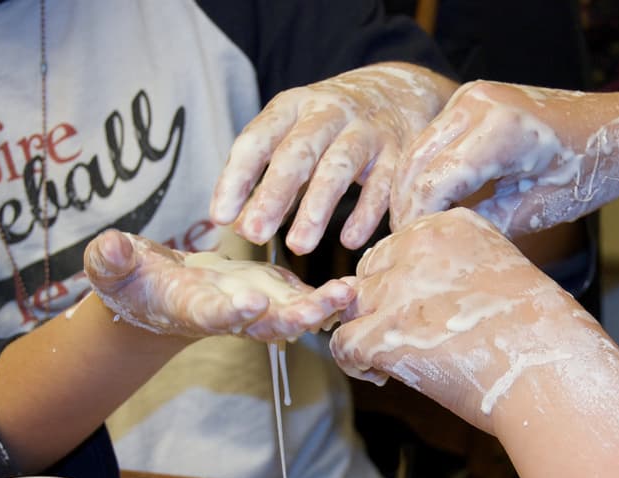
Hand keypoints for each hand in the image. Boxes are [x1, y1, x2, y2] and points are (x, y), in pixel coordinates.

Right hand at [83, 230, 353, 340]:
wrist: (159, 293)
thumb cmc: (131, 281)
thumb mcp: (114, 269)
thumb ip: (112, 260)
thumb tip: (110, 246)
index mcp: (190, 308)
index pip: (209, 313)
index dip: (227, 313)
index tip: (247, 304)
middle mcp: (229, 314)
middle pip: (264, 323)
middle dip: (293, 317)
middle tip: (322, 309)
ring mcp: (255, 307)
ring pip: (292, 313)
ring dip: (321, 307)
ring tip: (350, 293)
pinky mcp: (272, 293)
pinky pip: (305, 298)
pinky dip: (329, 296)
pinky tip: (358, 283)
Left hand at [210, 63, 455, 254]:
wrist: (398, 91)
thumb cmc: (330, 125)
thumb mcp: (295, 136)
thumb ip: (268, 179)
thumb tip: (240, 227)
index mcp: (292, 106)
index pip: (256, 140)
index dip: (235, 179)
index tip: (220, 217)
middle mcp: (328, 112)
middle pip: (296, 154)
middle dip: (273, 196)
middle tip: (254, 236)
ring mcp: (366, 130)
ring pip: (338, 168)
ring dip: (316, 208)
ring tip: (298, 246)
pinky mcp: (398, 151)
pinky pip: (381, 185)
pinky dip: (365, 214)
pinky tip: (349, 242)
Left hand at [331, 208, 585, 433]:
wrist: (553, 372)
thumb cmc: (540, 335)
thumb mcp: (501, 275)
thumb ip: (453, 273)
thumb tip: (410, 299)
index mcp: (450, 224)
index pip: (398, 247)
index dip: (402, 285)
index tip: (425, 316)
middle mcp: (418, 246)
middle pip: (369, 273)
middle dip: (378, 308)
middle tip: (405, 342)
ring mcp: (398, 289)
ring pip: (349, 306)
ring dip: (363, 334)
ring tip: (388, 362)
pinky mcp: (384, 333)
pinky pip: (342, 343)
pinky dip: (354, 364)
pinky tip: (381, 376)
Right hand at [391, 81, 618, 237]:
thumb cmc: (590, 171)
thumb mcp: (540, 210)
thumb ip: (489, 225)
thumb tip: (443, 244)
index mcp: (500, 129)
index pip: (434, 183)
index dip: (419, 222)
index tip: (414, 254)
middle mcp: (477, 103)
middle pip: (416, 165)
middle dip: (407, 208)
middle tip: (406, 248)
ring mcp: (470, 97)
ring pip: (416, 152)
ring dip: (411, 191)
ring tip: (415, 231)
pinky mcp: (469, 101)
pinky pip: (431, 141)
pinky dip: (424, 173)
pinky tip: (429, 206)